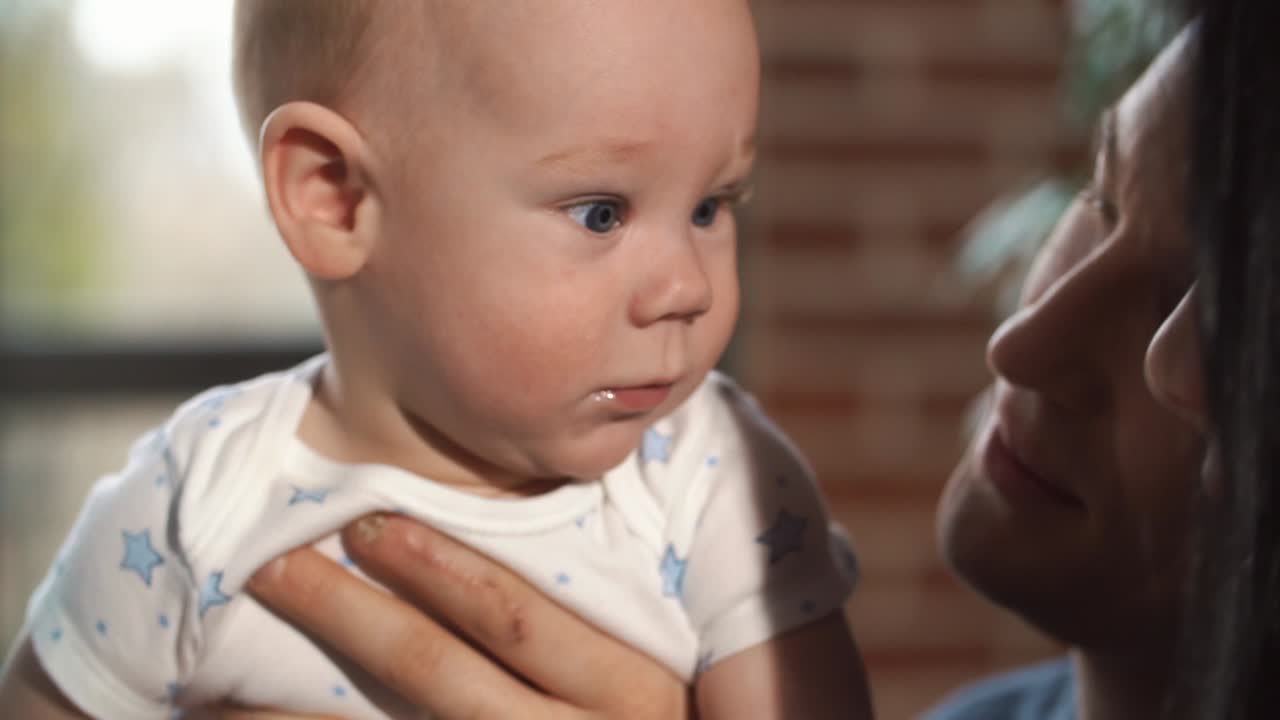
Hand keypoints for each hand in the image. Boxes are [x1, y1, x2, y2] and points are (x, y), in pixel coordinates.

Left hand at [242, 514, 690, 719]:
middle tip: (274, 567)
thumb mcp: (666, 664)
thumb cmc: (664, 715)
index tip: (365, 520)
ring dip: (297, 716)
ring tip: (218, 685)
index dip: (440, 569)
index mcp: (634, 690)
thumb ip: (611, 608)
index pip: (520, 621)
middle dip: (351, 618)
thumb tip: (542, 488)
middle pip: (443, 676)